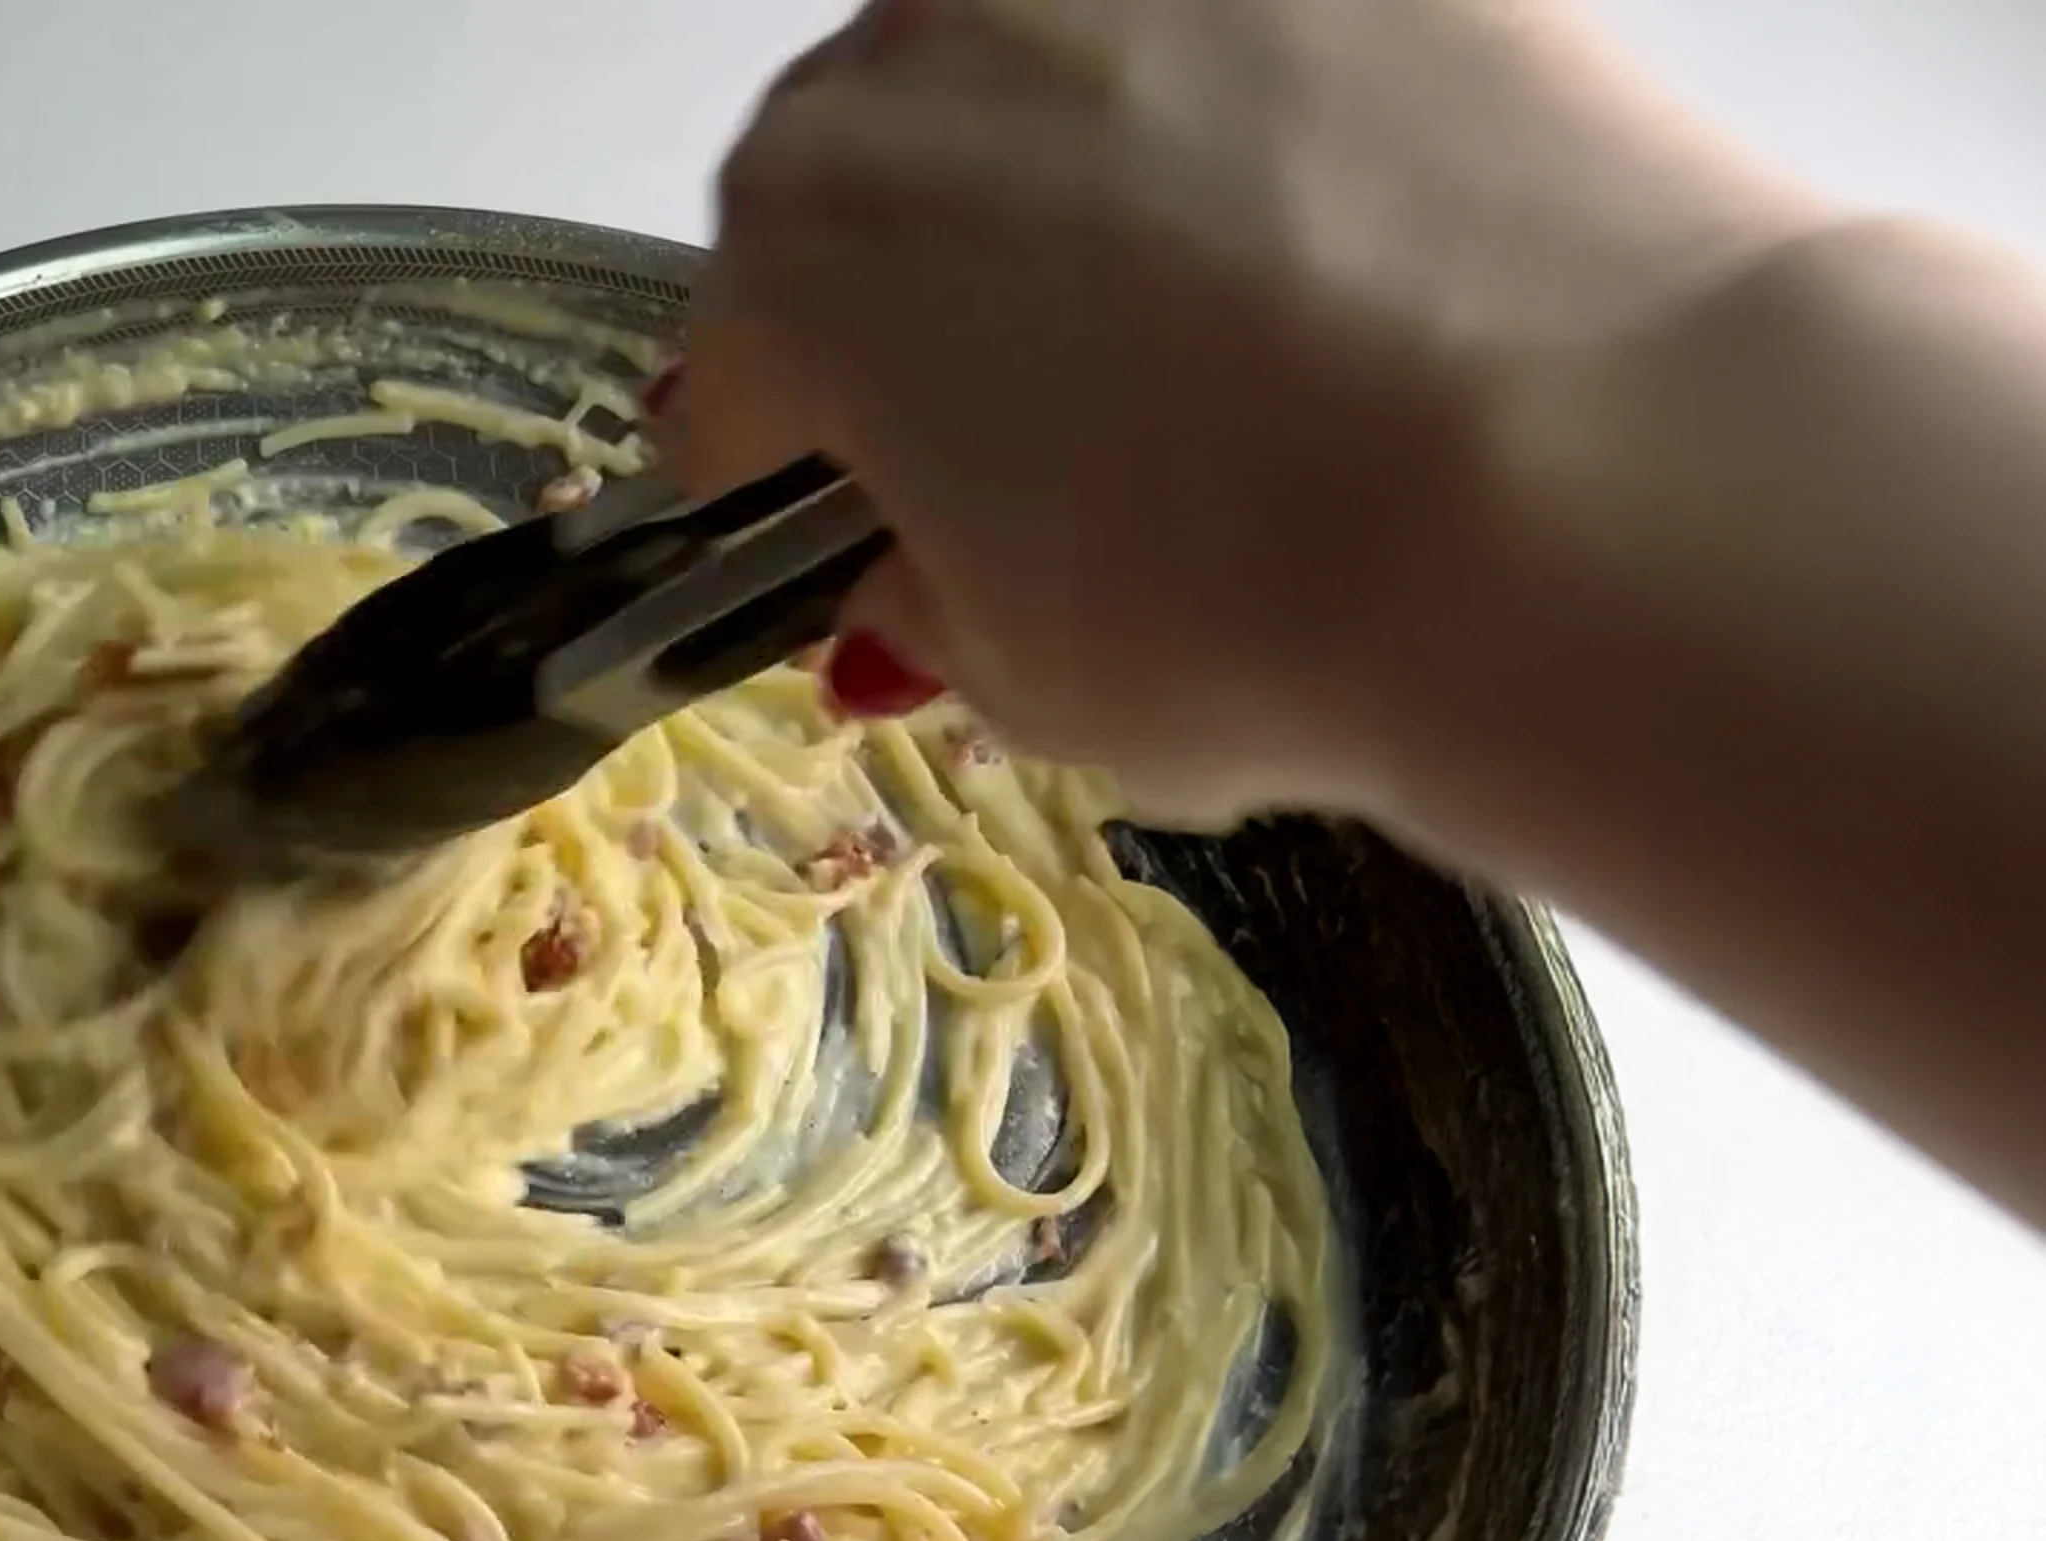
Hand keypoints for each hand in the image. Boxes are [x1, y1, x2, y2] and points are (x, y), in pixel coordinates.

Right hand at [679, 0, 1822, 819]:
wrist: (1593, 492)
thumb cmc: (1257, 612)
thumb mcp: (1025, 686)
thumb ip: (927, 607)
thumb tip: (919, 573)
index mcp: (802, 242)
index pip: (737, 371)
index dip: (800, 476)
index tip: (873, 530)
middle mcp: (940, 44)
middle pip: (880, 186)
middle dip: (933, 309)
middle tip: (1061, 447)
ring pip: (1061, 89)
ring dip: (1094, 197)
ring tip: (1232, 349)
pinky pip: (1257, 48)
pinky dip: (1276, 138)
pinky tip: (1367, 261)